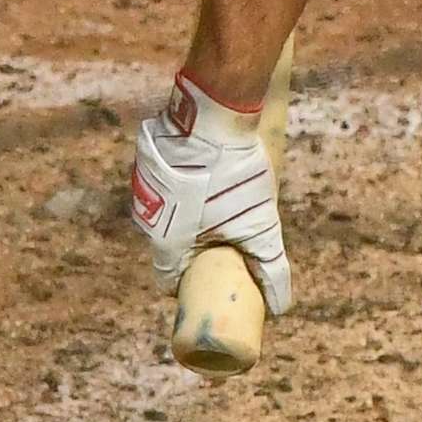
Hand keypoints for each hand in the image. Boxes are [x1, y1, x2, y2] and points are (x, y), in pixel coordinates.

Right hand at [129, 73, 292, 315]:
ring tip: (215, 202)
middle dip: (192, 245)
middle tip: (221, 236)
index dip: (191, 283)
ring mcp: (142, 185)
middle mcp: (146, 218)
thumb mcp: (258, 226)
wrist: (214, 114)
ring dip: (185, 212)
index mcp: (167, 242)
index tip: (212, 276)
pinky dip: (179, 185)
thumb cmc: (234, 176)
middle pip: (168, 244)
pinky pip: (161, 183)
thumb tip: (280, 307)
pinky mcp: (145, 159)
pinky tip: (202, 175)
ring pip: (164, 211)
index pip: (169, 280)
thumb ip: (268, 269)